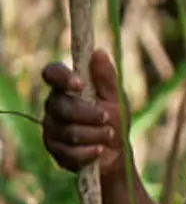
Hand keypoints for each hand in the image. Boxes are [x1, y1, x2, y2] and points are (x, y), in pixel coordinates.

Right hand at [42, 49, 126, 179]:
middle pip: (63, 107)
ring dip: (95, 134)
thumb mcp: (115, 96)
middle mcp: (54, 106)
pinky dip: (90, 151)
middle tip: (107, 117)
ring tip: (109, 134)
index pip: (52, 73)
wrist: (116, 152)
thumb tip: (98, 51)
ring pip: (68, 131)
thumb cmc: (115, 118)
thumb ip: (106, 77)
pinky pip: (69, 152)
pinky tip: (99, 149)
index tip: (79, 84)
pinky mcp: (54, 150)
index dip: (62, 77)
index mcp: (66, 87)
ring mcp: (51, 129)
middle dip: (90, 114)